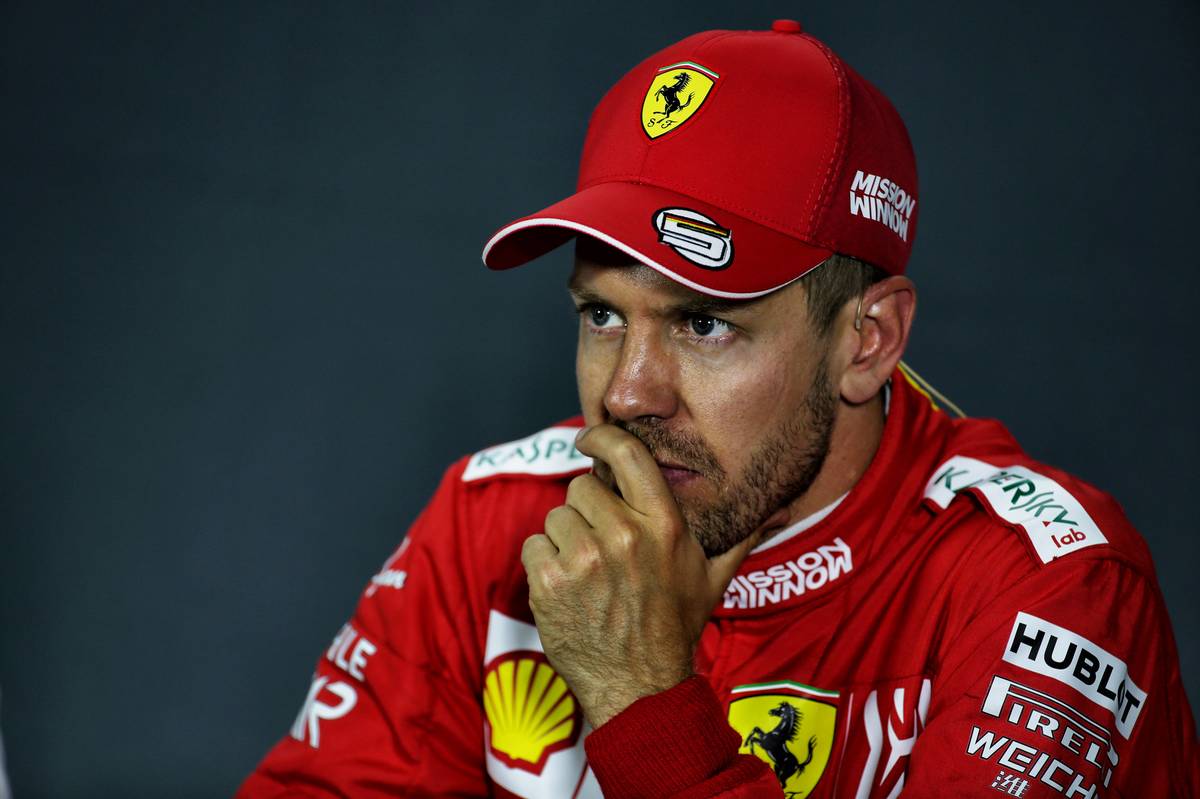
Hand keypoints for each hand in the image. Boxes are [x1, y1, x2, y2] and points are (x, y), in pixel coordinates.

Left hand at [520, 424, 755, 727]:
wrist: (639, 686)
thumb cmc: (674, 628)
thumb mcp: (713, 578)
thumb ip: (738, 537)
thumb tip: (775, 510)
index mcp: (662, 525)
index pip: (627, 455)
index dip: (602, 438)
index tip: (589, 438)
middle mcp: (622, 535)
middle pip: (582, 487)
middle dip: (587, 510)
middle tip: (601, 543)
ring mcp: (583, 559)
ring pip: (556, 516)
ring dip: (565, 538)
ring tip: (587, 571)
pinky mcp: (549, 581)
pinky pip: (533, 545)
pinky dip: (544, 563)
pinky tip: (567, 586)